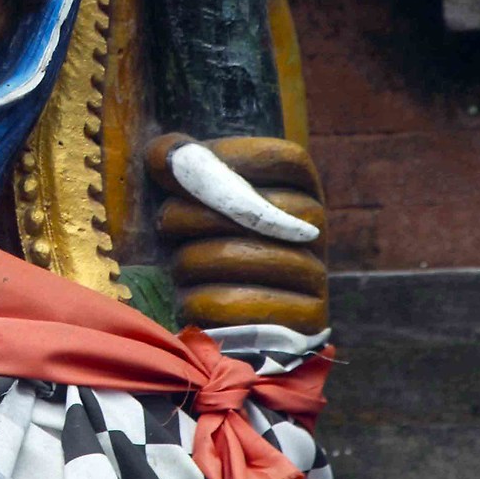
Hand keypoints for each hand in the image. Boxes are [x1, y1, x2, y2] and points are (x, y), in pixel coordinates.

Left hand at [146, 134, 328, 335]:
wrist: (215, 321)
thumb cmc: (196, 242)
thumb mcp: (188, 196)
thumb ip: (179, 162)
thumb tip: (169, 157)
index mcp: (299, 190)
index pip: (286, 159)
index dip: (233, 157)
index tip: (186, 167)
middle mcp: (314, 230)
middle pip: (258, 208)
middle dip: (193, 213)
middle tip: (164, 222)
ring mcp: (316, 274)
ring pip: (244, 257)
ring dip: (191, 261)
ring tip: (178, 265)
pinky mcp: (306, 319)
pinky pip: (242, 306)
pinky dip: (202, 302)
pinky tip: (189, 300)